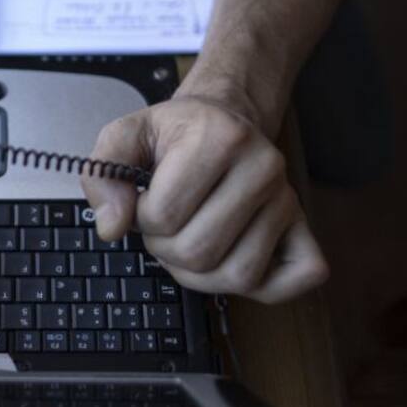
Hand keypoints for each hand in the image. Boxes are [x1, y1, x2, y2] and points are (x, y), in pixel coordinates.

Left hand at [80, 95, 327, 302]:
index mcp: (220, 138)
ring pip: (239, 275)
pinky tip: (231, 258)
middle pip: (199, 252)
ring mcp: (288, 200)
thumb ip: (103, 176)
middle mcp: (264, 167)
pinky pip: (295, 280)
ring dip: (201, 273)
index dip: (141, 220)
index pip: (164, 216)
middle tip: (166, 224)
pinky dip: (262, 286)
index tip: (146, 201)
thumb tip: (111, 227)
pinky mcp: (303, 227)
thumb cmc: (175, 134)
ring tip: (190, 239)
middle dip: (166, 249)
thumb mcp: (126, 136)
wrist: (221, 120)